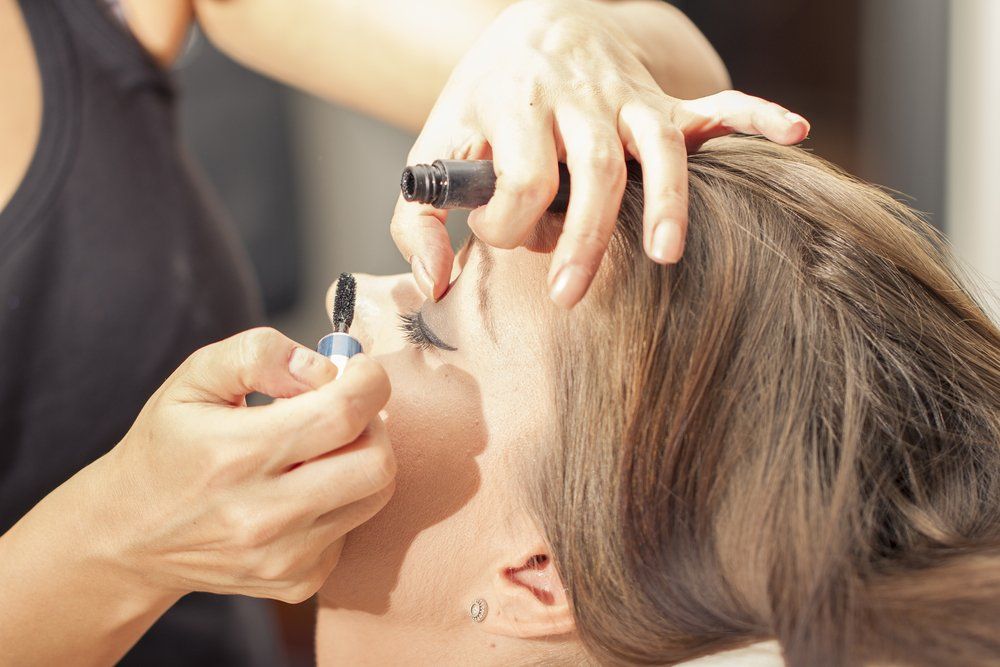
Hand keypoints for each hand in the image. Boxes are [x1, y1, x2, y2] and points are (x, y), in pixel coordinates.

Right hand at [90, 328, 394, 602]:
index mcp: (237, 454)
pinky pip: (353, 528)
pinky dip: (341, 499)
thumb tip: (323, 367)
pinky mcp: (297, 581)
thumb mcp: (194, 379)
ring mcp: (284, 556)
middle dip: (374, 423)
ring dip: (362, 459)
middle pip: (377, 463)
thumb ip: (259, 353)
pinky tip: (303, 489)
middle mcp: (264, 515)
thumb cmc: (169, 445)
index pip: (345, 414)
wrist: (129, 537)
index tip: (357, 370)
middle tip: (344, 409)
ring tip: (322, 447)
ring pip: (375, 495)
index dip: (368, 381)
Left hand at [390, 0, 808, 307]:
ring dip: (670, 200)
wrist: (527, 32)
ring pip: (655, 144)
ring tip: (666, 255)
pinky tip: (791, 132)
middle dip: (585, 237)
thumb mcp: (433, 154)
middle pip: (592, 170)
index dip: (507, 227)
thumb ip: (416, 222)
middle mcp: (572, 96)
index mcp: (512, 106)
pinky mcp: (659, 95)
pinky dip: (754, 116)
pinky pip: (715, 100)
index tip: (501, 236)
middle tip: (571, 295)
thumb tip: (434, 285)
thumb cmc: (481, 108)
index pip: (520, 182)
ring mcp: (622, 94)